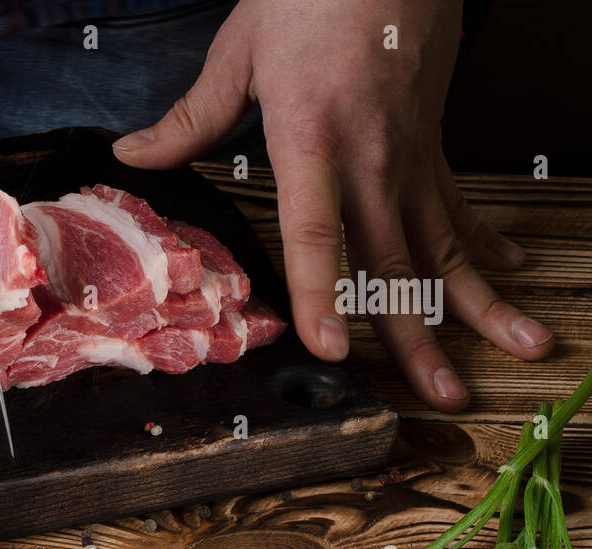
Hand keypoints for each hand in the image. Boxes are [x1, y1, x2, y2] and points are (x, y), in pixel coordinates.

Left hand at [112, 0, 550, 410]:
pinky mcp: (432, 142)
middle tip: (442, 393)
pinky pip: (459, 205)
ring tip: (519, 347)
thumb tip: (131, 155)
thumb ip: (190, 119)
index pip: (317, 235)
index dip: (322, 296)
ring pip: (443, 242)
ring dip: (478, 302)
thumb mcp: (241, 53)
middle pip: (394, 260)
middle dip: (419, 334)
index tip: (331, 349)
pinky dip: (482, 244)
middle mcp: (370, 159)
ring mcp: (410, 155)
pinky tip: (505, 277)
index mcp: (313, 140)